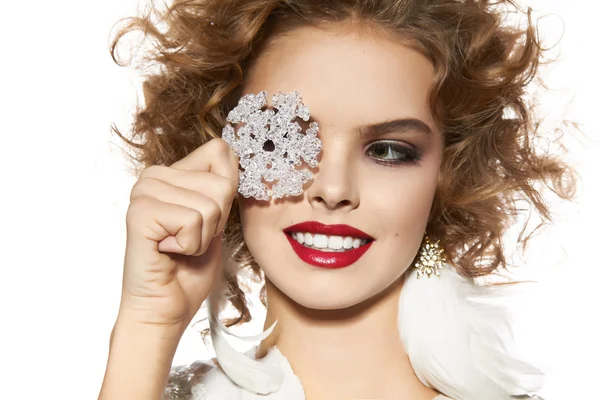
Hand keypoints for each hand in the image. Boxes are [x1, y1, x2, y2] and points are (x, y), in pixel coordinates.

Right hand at [118, 138, 237, 331]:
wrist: (166, 309)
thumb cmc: (189, 268)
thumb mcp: (217, 218)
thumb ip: (221, 182)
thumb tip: (229, 146)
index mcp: (171, 173)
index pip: (220, 153)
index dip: (226, 197)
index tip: (204, 223)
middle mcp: (153, 176)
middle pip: (221, 183)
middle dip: (217, 221)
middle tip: (190, 240)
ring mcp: (143, 192)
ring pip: (211, 204)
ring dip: (204, 237)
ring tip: (179, 248)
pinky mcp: (140, 213)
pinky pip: (193, 220)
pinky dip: (191, 245)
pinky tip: (168, 253)